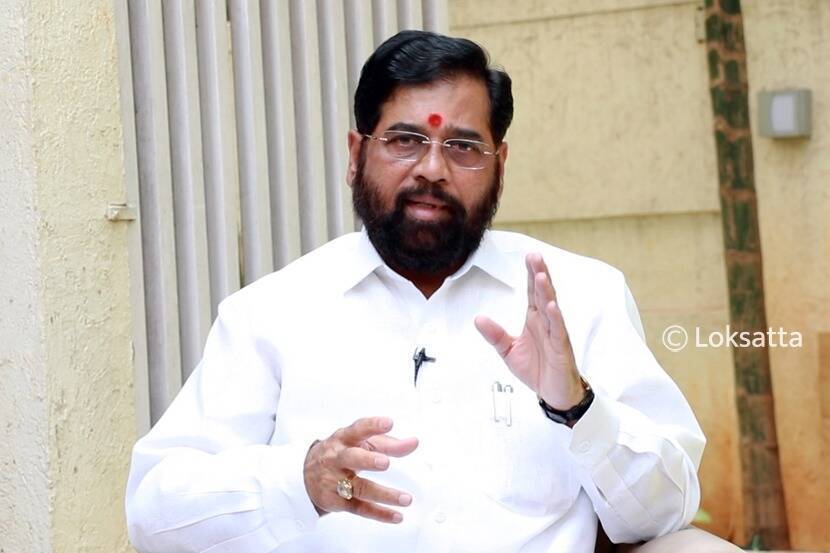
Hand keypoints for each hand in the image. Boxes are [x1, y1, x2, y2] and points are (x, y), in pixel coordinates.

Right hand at [303, 417, 418, 523]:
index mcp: (344, 439)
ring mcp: (335, 481)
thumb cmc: (343, 453)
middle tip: (385, 462)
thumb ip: (389, 443)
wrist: (305, 475)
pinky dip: (379, 513)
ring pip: (359, 488)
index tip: (388, 423)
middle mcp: (337, 458)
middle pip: (351, 458)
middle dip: (368, 460)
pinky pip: (359, 508)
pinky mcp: (337, 502)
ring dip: (384, 494)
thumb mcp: (362, 443)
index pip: (358, 429)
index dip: (373, 426)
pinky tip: (397, 516)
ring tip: (406, 498)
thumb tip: (414, 443)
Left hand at [475, 253, 583, 409]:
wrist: (553, 394)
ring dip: (547, 292)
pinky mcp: (561, 349)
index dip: (531, 275)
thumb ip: (495, 334)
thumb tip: (478, 318)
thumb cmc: (537, 369)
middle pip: (542, 295)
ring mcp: (555, 335)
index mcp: (535, 320)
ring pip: (552, 309)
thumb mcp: (509, 351)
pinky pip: (558, 332)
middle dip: (539, 275)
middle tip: (535, 256)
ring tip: (541, 276)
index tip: (529, 257)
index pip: (532, 294)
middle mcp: (546, 323)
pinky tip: (552, 306)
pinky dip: (555, 319)